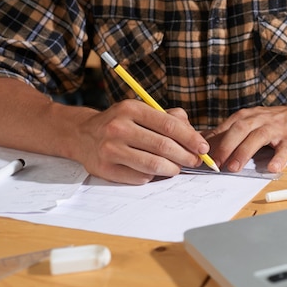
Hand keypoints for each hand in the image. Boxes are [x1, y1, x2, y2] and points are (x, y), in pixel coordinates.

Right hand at [76, 99, 209, 183]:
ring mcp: (110, 149)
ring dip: (172, 169)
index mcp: (130, 109)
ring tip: (177, 167)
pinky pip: (139, 177)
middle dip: (186, 156)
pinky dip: (152, 177)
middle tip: (195, 161)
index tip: (203, 148)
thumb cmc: (122, 124)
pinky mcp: (105, 169)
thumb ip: (170, 119)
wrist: (83, 135)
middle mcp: (118, 127)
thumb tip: (195, 136)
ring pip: (153, 165)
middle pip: (163, 146)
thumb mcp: (142, 112)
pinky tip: (153, 171)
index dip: (191, 138)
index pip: (169, 125)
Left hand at [203, 104, 286, 172]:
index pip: (226, 128)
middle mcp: (259, 119)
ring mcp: (275, 128)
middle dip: (226, 146)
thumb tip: (203, 142)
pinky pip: (284, 148)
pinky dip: (279, 158)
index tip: (201, 156)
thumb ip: (228, 132)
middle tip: (215, 163)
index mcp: (245, 117)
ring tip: (234, 168)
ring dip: (244, 152)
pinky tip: (272, 168)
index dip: (213, 142)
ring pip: (258, 138)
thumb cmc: (269, 122)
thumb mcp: (248, 122)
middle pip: (240, 130)